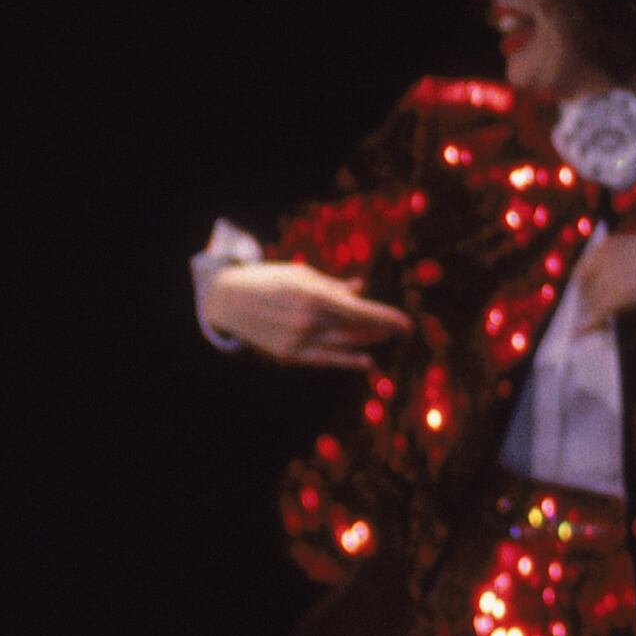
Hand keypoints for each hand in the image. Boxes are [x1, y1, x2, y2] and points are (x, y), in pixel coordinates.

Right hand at [200, 261, 410, 369]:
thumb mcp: (302, 275)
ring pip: (343, 345)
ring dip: (366, 341)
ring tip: (380, 338)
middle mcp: (309, 322)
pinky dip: (347, 360)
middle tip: (396, 328)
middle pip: (356, 329)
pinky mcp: (289, 354)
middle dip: (379, 328)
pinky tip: (365, 360)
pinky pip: (325, 359)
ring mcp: (298, 340)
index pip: (362, 311)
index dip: (388, 319)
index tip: (407, 325)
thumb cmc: (268, 280)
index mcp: (314, 297)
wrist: (228, 300)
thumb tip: (361, 289)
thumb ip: (333, 286)